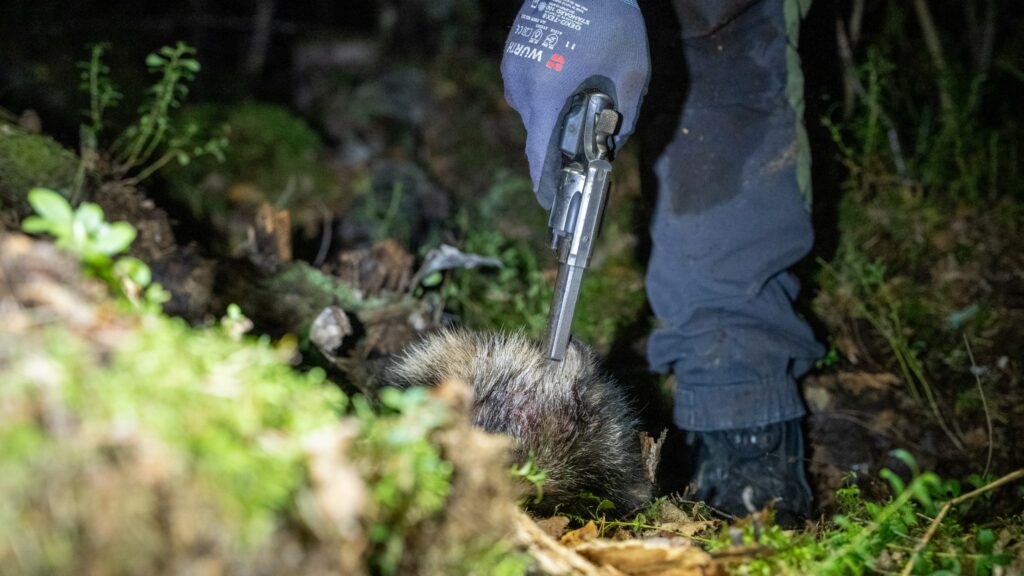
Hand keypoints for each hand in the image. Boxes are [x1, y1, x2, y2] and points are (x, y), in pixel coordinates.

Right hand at [501, 0, 649, 207]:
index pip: (539, 155)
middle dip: (561, 138)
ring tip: (581, 87)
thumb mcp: (631, 73)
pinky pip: (527, 88)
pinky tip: (568, 68)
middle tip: (587, 130)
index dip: (545, 184)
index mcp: (548, 96)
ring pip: (534, 110)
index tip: (550, 204)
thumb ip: (625, 117)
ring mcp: (512, 70)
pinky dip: (546, 90)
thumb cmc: (609, 21)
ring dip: (555, 110)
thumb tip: (614, 145)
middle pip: (539, 133)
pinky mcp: (510, 56)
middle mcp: (522, 88)